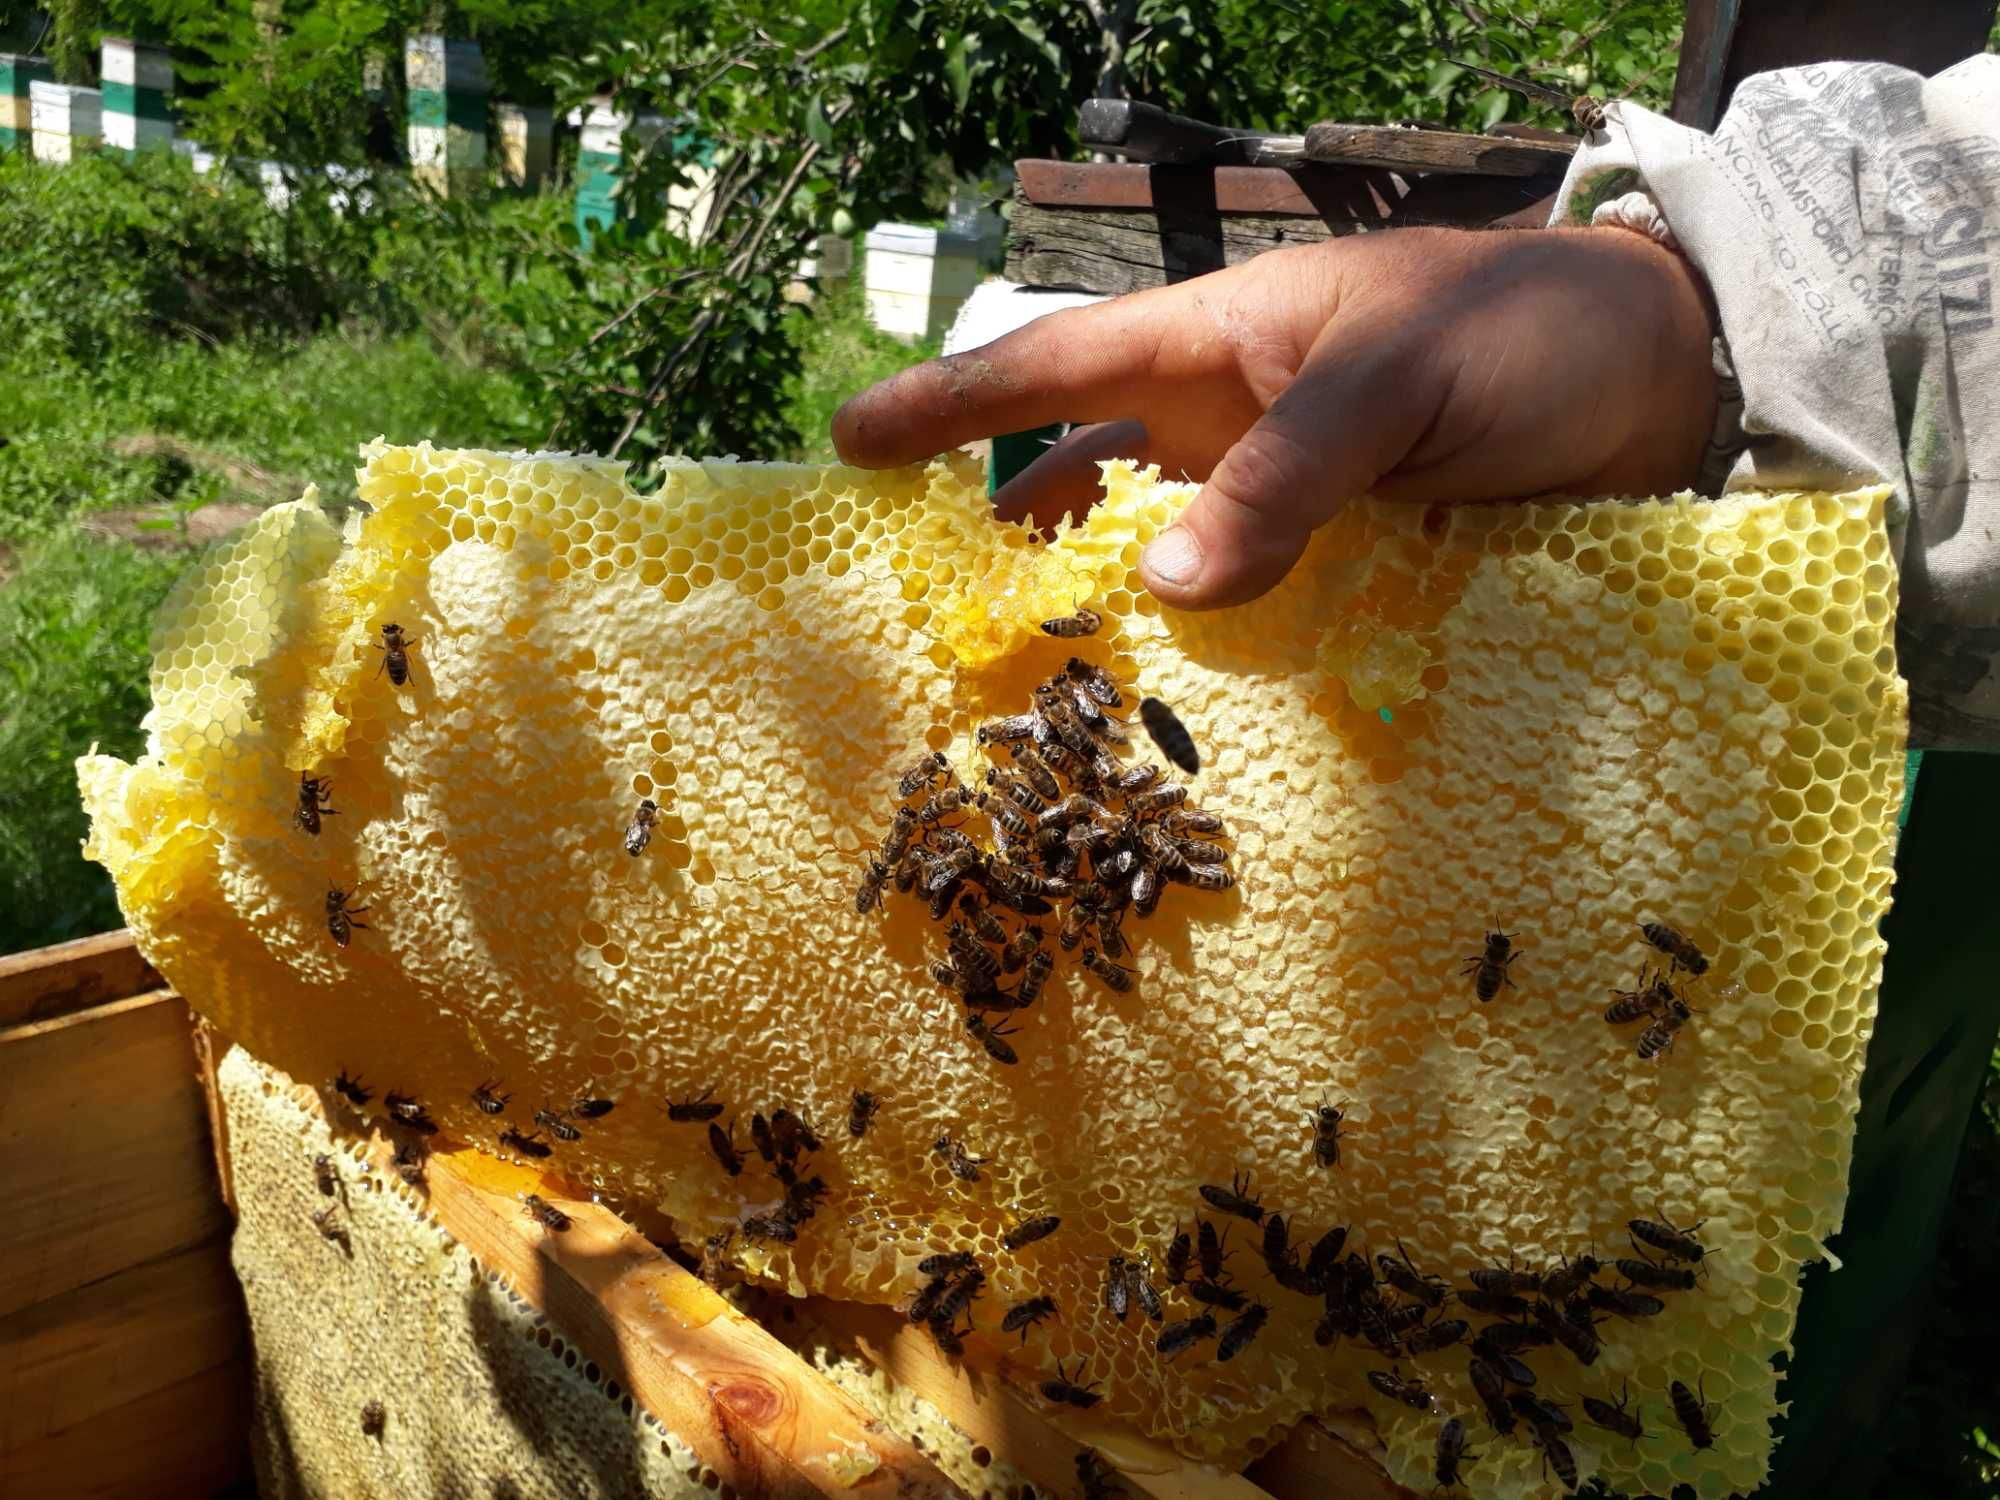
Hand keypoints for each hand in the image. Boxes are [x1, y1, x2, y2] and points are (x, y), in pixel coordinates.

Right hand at [831, 226, 1717, 608]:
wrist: (1654, 374)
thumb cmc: (1523, 332)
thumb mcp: (1399, 378)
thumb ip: (1286, 472)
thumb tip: (1166, 589)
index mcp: (1222, 339)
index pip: (1057, 364)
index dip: (949, 402)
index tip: (848, 441)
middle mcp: (1232, 418)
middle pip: (1085, 473)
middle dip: (1004, 531)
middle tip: (927, 611)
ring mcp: (1283, 492)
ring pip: (1158, 551)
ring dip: (1102, 605)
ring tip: (1036, 678)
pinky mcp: (1338, 555)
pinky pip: (1243, 603)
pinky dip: (1202, 647)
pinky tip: (1173, 702)